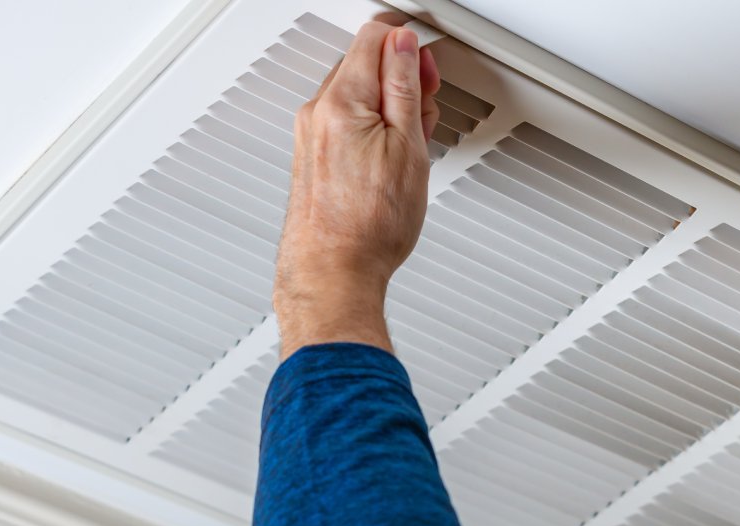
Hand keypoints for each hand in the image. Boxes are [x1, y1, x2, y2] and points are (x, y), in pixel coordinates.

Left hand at [274, 17, 440, 360]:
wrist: (334, 274)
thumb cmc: (369, 227)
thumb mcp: (407, 147)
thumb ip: (404, 86)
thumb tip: (403, 45)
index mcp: (342, 101)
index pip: (374, 37)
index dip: (410, 45)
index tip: (428, 66)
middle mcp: (318, 112)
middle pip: (363, 63)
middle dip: (401, 77)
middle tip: (426, 109)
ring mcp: (311, 135)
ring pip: (356, 95)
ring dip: (389, 105)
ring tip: (412, 143)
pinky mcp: (312, 157)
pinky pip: (345, 123)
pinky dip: (372, 128)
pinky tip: (390, 159)